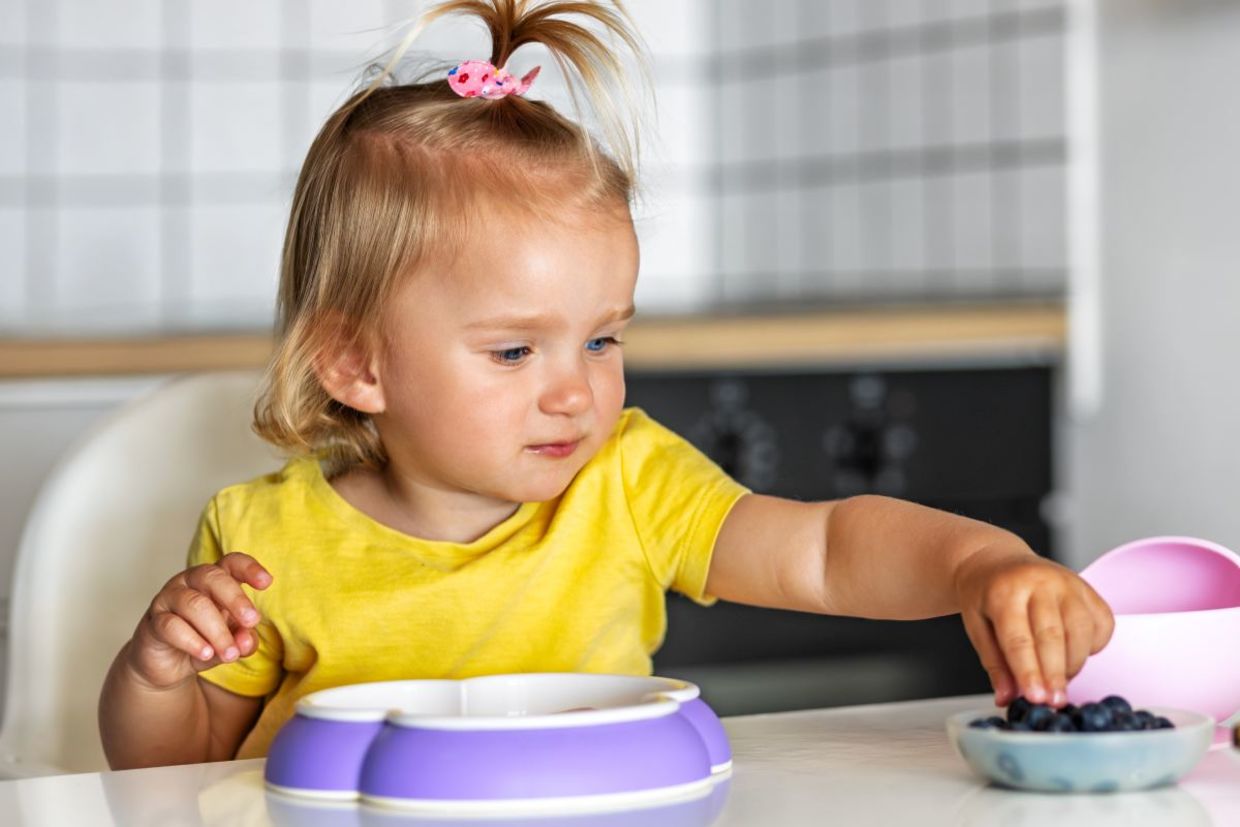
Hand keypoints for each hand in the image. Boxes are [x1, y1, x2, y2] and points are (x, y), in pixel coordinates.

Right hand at [125, 552, 272, 689]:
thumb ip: (243, 640)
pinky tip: (205, 654)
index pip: (231, 562)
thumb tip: (246, 641)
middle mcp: (190, 582)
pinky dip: (192, 640)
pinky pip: (171, 625)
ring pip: (194, 604)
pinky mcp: (154, 622)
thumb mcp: (230, 641)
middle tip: (252, 621)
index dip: (249, 568)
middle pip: (212, 577)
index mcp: (214, 580)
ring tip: (229, 653)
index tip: (266, 583)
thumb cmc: (204, 641)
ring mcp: (169, 599)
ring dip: (216, 630)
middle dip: (236, 599)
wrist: (166, 664)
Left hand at [955, 548, 1113, 707]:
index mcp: (1005, 591)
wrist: (999, 562)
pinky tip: (1073, 653)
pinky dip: (1092, 647)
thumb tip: (1006, 698)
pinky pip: (1102, 625)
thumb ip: (994, 663)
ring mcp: (1069, 582)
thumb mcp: (976, 626)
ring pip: (1081, 632)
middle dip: (1055, 675)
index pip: (1019, 639)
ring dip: (1073, 664)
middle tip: (1054, 702)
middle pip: (1053, 636)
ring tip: (1057, 680)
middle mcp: (1040, 582)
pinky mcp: (1089, 589)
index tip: (1036, 699)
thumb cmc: (987, 596)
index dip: (1028, 672)